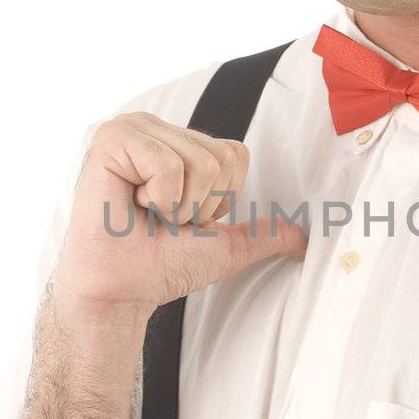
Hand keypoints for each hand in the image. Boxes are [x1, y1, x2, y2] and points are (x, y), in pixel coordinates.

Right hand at [52, 112, 307, 317]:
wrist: (120, 291)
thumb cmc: (160, 266)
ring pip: (199, 162)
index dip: (219, 198)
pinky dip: (158, 197)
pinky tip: (130, 205)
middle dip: (199, 203)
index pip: (235, 154)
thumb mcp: (226, 246)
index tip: (181, 219)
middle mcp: (155, 127)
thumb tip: (305, 239)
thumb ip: (265, 234)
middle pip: (221, 157)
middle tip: (160, 218)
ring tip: (145, 214)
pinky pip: (168, 164)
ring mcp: (132, 129)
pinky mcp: (112, 139)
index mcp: (178, 142)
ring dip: (177, 204)